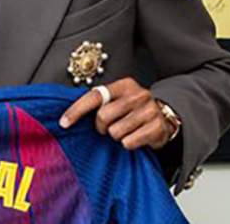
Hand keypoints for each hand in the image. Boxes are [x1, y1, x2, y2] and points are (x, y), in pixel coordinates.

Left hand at [59, 77, 174, 150]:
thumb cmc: (133, 109)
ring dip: (116, 136)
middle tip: (108, 127)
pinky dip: (128, 144)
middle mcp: (138, 95)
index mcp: (124, 85)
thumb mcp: (118, 98)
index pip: (94, 96)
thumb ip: (99, 101)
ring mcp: (149, 111)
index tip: (63, 123)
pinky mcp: (157, 128)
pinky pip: (129, 142)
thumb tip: (69, 115)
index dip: (76, 111)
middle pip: (103, 116)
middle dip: (101, 126)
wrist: (166, 116)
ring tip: (125, 130)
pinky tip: (135, 137)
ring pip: (115, 132)